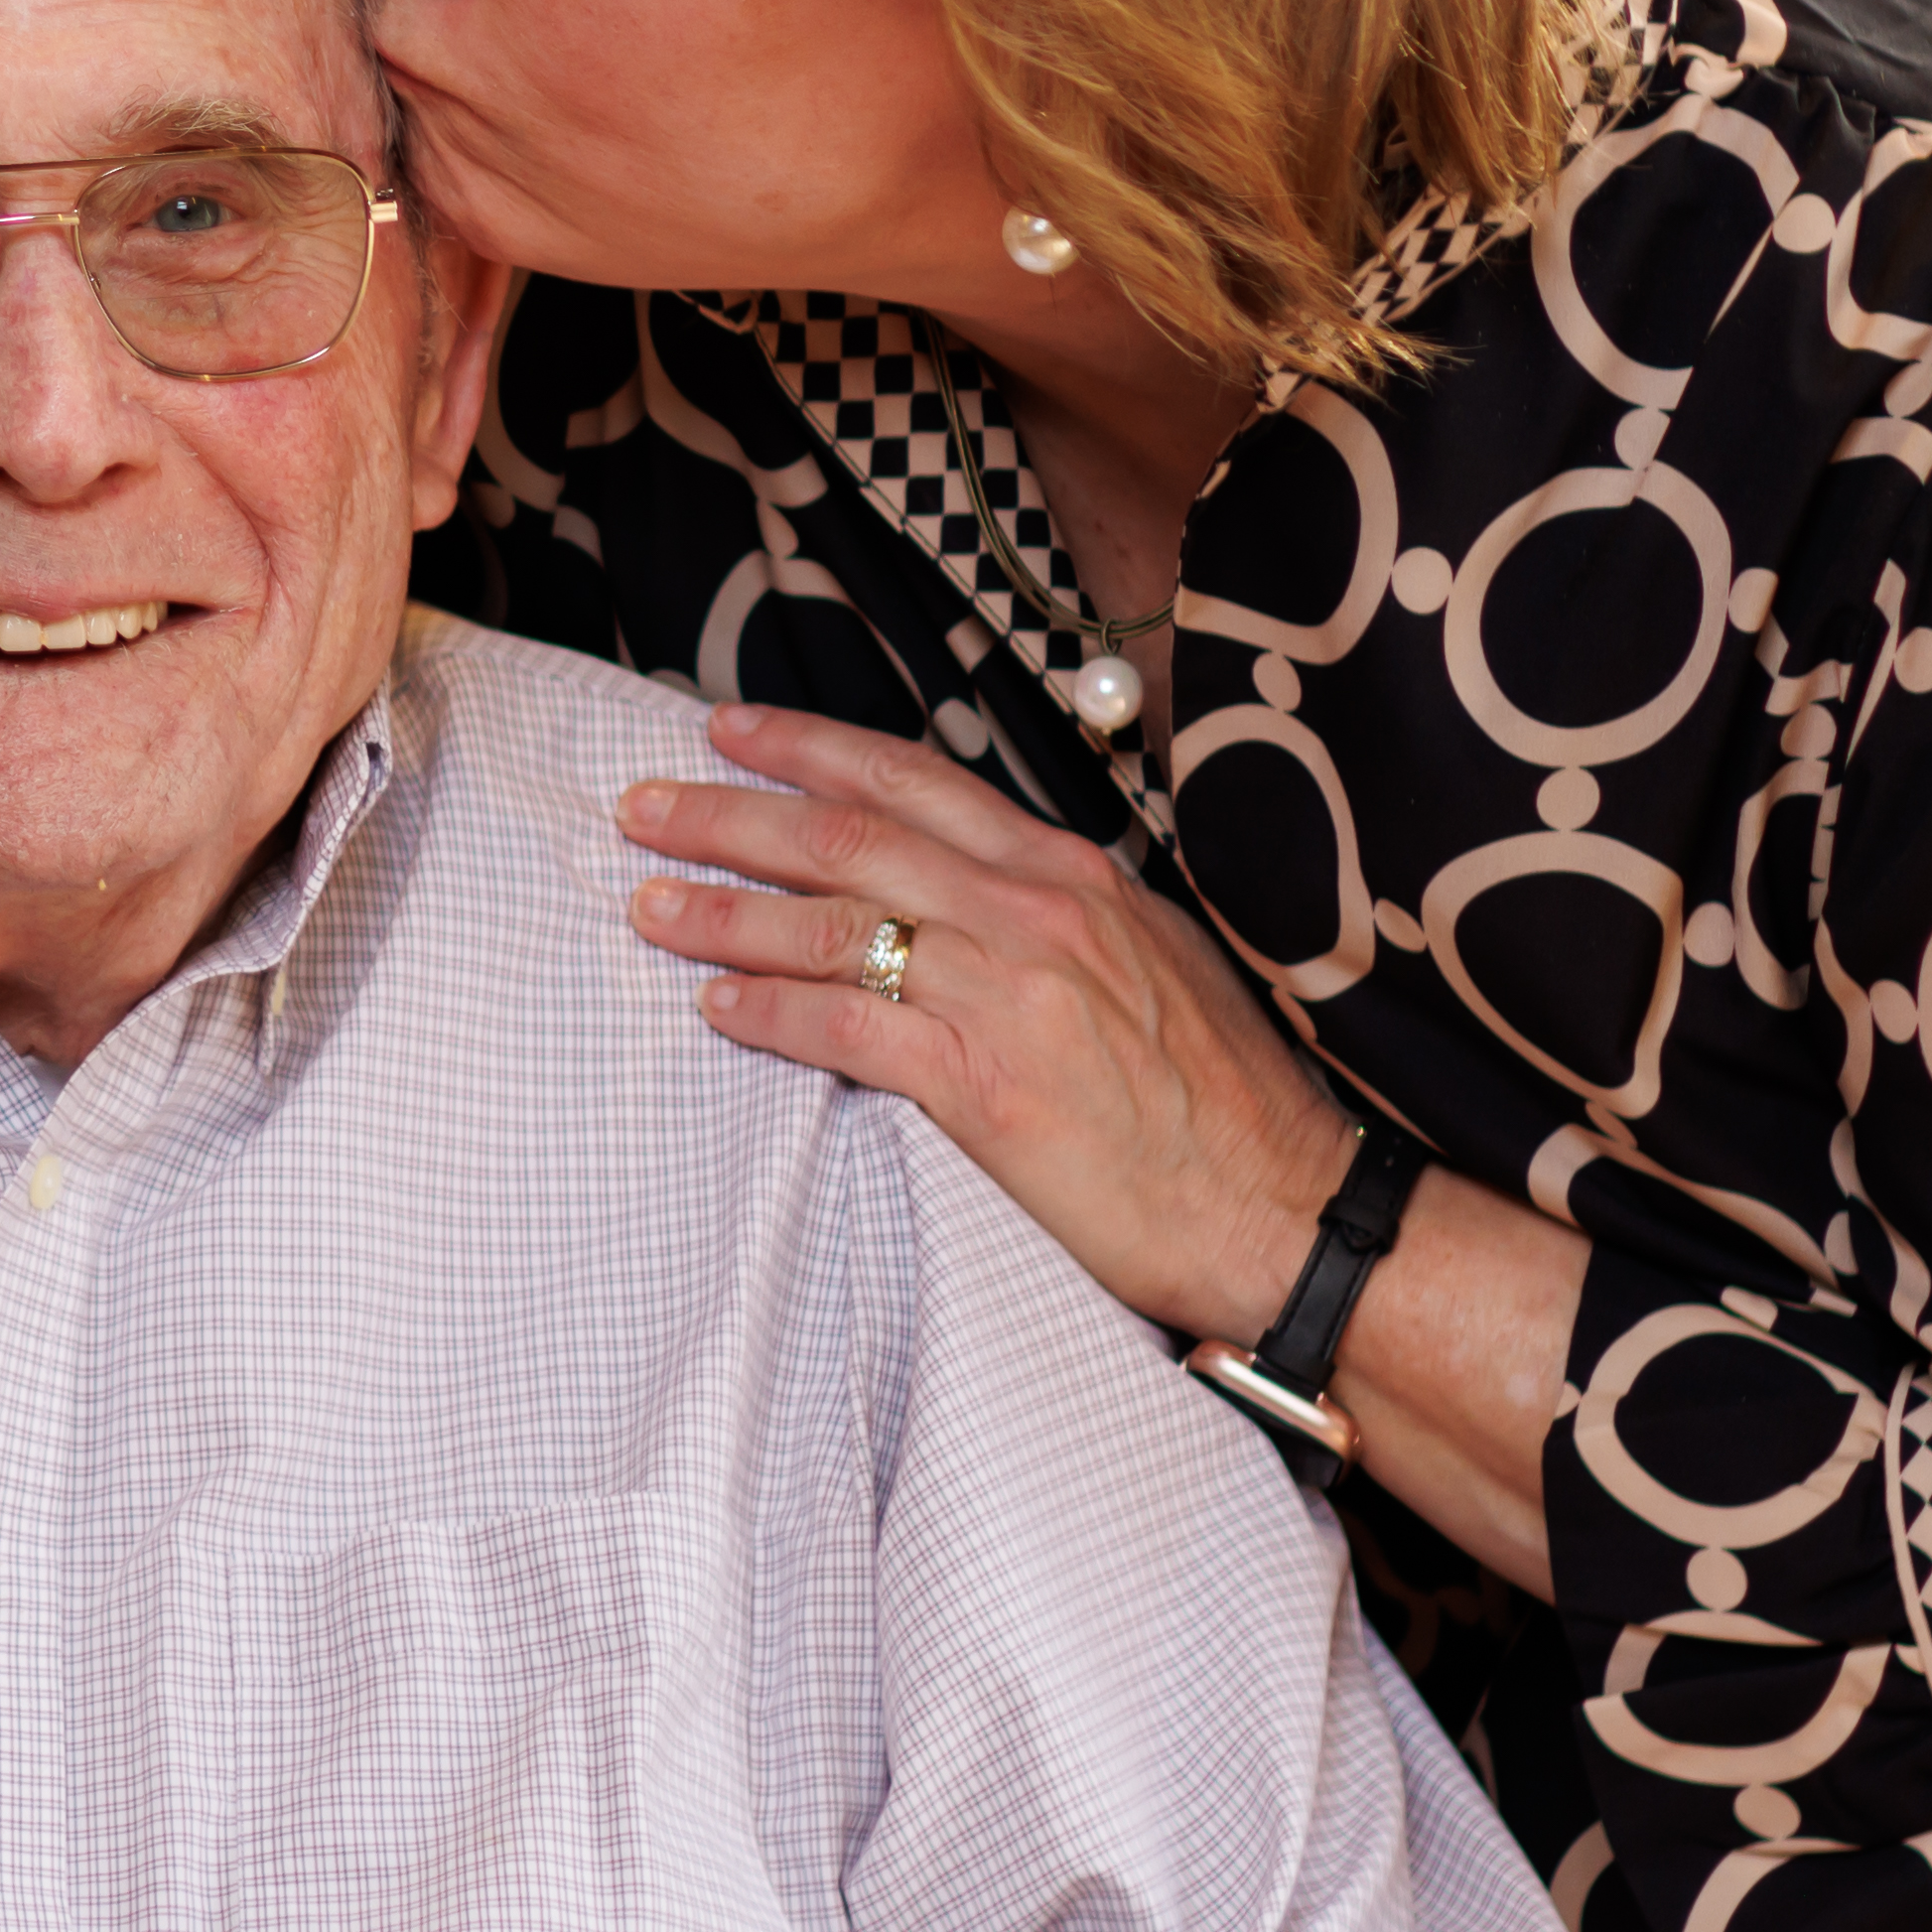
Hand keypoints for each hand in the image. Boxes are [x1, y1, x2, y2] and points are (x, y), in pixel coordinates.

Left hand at [623, 707, 1571, 1585]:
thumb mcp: (1150, 963)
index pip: (916, 782)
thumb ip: (1060, 917)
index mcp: (1073, 873)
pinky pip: (848, 1027)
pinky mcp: (987, 1085)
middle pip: (850, 834)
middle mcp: (1035, 911)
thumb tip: (978, 894)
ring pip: (832, 923)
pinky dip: (768, 1010)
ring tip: (646, 904)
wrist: (1290, 1203)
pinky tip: (712, 1006)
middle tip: (641, 804)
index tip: (732, 728)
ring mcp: (1010, 992)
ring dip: (724, 910)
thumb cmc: (1224, 1100)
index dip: (813, 747)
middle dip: (732, 812)